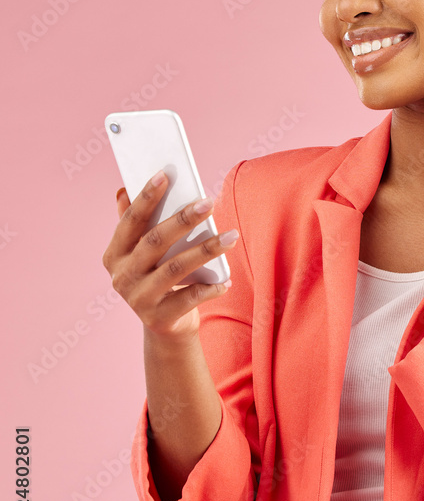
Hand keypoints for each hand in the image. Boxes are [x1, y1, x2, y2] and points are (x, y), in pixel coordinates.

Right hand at [101, 172, 236, 343]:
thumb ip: (136, 224)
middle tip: (209, 202)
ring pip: (176, 268)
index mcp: (115, 254)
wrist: (166, 325)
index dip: (146, 197)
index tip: (165, 174)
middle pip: (155, 241)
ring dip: (206, 250)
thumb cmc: (159, 276)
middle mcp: (122, 277)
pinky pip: (189, 298)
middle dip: (183, 220)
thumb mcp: (144, 253)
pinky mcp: (158, 318)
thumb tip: (123, 189)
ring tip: (231, 237)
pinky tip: (226, 280)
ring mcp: (138, 299)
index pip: (130, 220)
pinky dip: (210, 288)